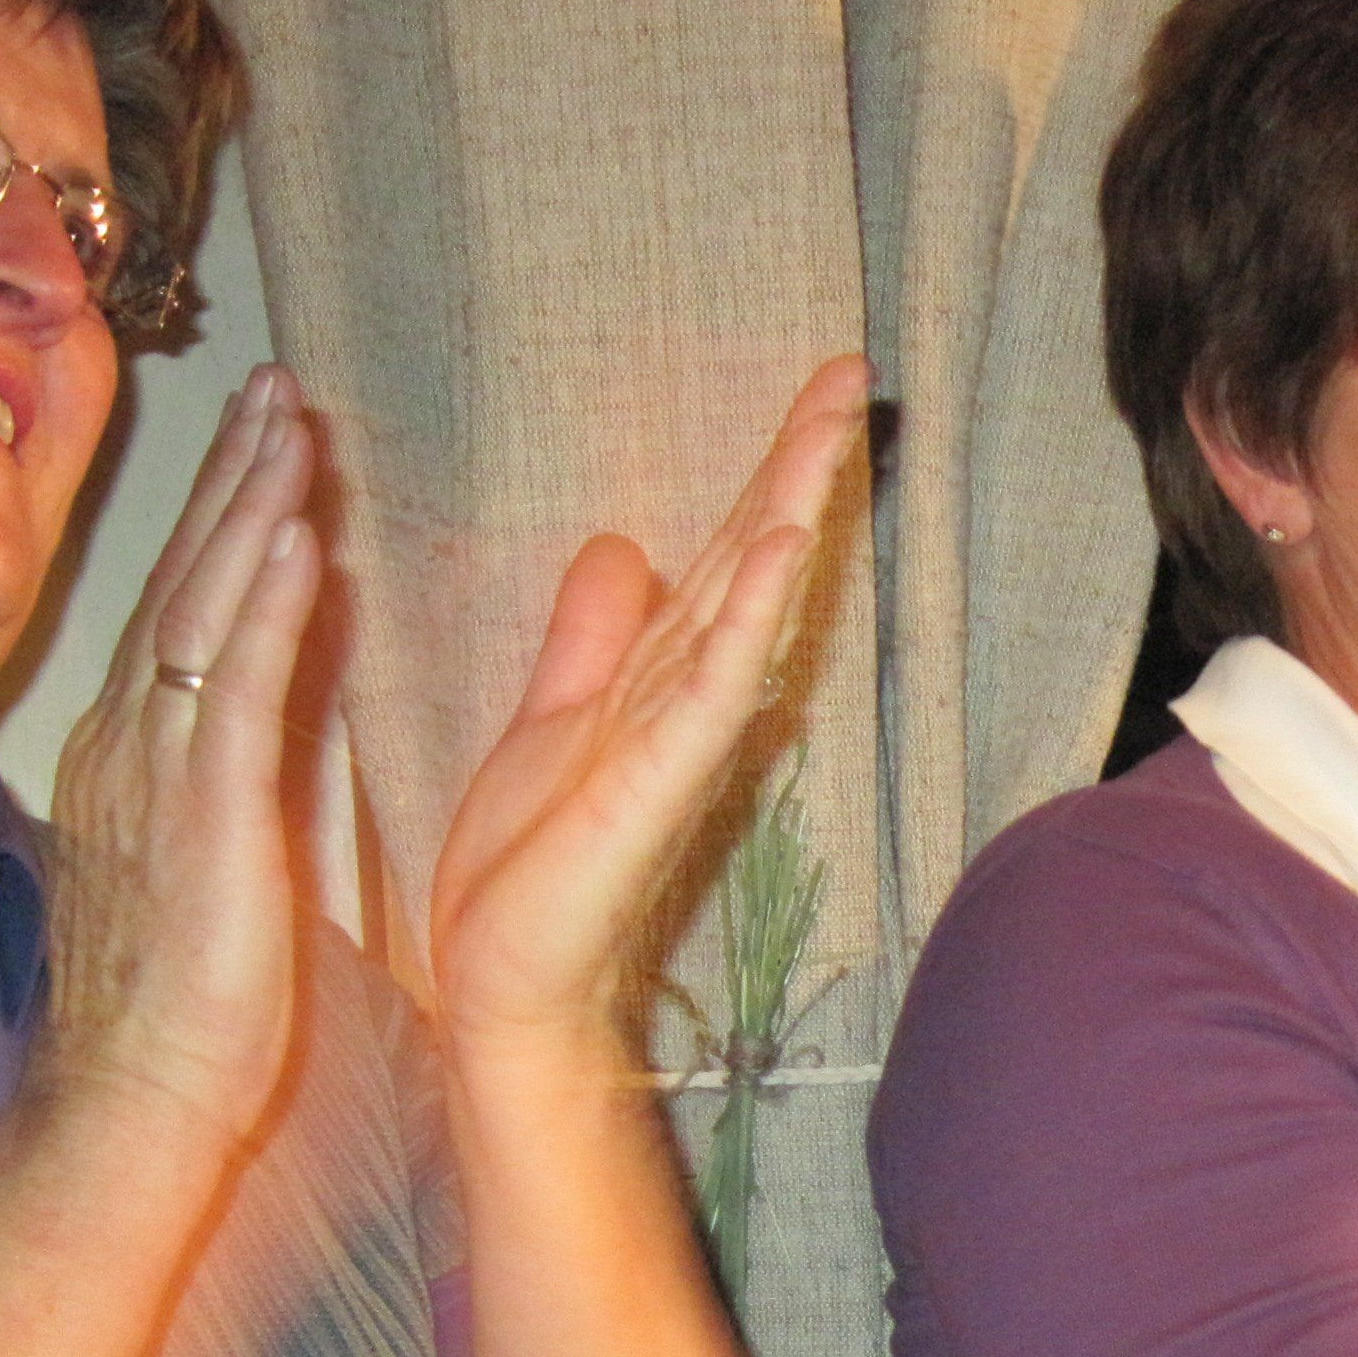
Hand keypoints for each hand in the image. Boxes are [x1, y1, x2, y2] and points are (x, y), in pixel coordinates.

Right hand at [41, 366, 327, 1145]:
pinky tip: (296, 535)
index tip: (268, 438)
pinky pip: (233, 686)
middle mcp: (133, 744)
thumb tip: (304, 703)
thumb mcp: (228, 859)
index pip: (188, 609)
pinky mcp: (201, 816)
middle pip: (185, 581)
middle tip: (276, 386)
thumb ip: (261, 774)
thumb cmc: (188, 1008)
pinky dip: (263, 604)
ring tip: (293, 422)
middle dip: (231, 477)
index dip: (226, 518)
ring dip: (251, 507)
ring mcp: (156, 773)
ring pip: (205, 608)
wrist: (135, 1104)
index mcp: (140, 756)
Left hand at [429, 356, 870, 1058]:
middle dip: (801, 462)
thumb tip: (625, 547)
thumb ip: (591, 636)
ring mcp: (678, 737)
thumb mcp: (551, 717)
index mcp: (657, 675)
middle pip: (752, 556)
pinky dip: (753, 614)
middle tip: (853, 373)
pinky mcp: (656, 781)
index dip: (771, 466)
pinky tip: (784, 548)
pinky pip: (713, 684)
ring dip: (791, 512)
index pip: (726, 550)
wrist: (503, 983)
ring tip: (832, 429)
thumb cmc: (529, 874)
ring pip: (747, 602)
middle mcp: (683, 696)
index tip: (820, 387)